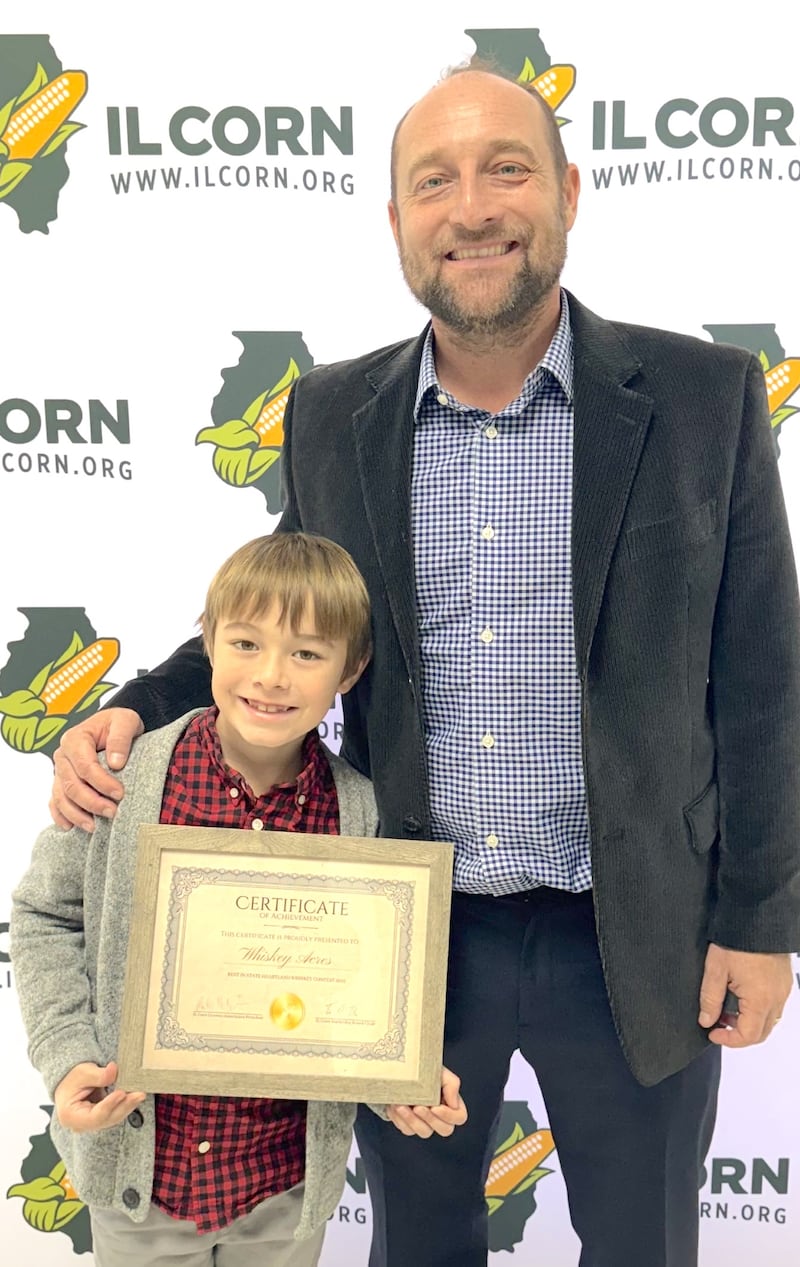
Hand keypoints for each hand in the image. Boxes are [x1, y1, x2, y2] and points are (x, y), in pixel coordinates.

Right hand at [50, 708, 143, 830]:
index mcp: (75, 739)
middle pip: (71, 785)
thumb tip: (116, 763)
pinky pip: (55, 802)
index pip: (85, 766)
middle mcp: (62, 756)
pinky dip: (61, 816)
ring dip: (76, 814)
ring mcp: (59, 770)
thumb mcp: (125, 721)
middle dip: (91, 802)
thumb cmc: (118, 724)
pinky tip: (71, 827)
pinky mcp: (60, 782)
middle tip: (112, 812)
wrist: (112, 727)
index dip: (102, 782)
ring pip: (61, 797)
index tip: (120, 793)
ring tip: (94, 827)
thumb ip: (121, 738)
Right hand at [54, 1061, 145, 1132]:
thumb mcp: (82, 1072)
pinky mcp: (102, 1120)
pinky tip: (135, 1095)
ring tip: (140, 1094)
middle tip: (139, 1094)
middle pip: (107, 1119)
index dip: (109, 1105)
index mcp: (71, 1116)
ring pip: (114, 1118)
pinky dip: (126, 1104)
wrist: (69, 1084)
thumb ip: (98, 1075)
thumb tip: (113, 1071)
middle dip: (125, 1105)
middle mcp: (82, 1125)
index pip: (94, 1116)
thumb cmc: (71, 1080)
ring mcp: (93, 1125)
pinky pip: (116, 1114)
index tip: (121, 1093)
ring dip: (128, 1105)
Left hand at [386, 1066, 467, 1137]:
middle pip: (445, 1130)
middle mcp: (441, 1117)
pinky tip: (395, 1107)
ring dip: (412, 1121)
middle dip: (430, 1119)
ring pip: (424, 1132)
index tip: (435, 1107)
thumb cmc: (425, 1071)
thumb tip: (453, 1103)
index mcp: (452, 1104)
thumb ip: (452, 1084)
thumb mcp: (440, 1072)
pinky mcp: (410, 1126)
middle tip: (418, 1107)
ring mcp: (425, 1124)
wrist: (403, 1071)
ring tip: (401, 1106)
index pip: (459, 1117)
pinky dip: (400, 1119)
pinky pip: (407, 1130)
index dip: (449, 1116)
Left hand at [699, 943, 791, 1046]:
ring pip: (769, 1020)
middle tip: (718, 1022)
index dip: (729, 1040)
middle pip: (761, 1032)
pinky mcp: (785, 981)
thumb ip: (710, 999)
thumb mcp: (716, 969)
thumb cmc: (735, 940)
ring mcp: (784, 990)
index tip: (712, 1032)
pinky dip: (758, 1009)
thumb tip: (706, 1021)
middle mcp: (777, 998)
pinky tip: (741, 996)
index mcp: (760, 1000)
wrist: (757, 915)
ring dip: (749, 1021)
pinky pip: (774, 1005)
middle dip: (738, 1033)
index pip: (748, 1035)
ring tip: (727, 1007)